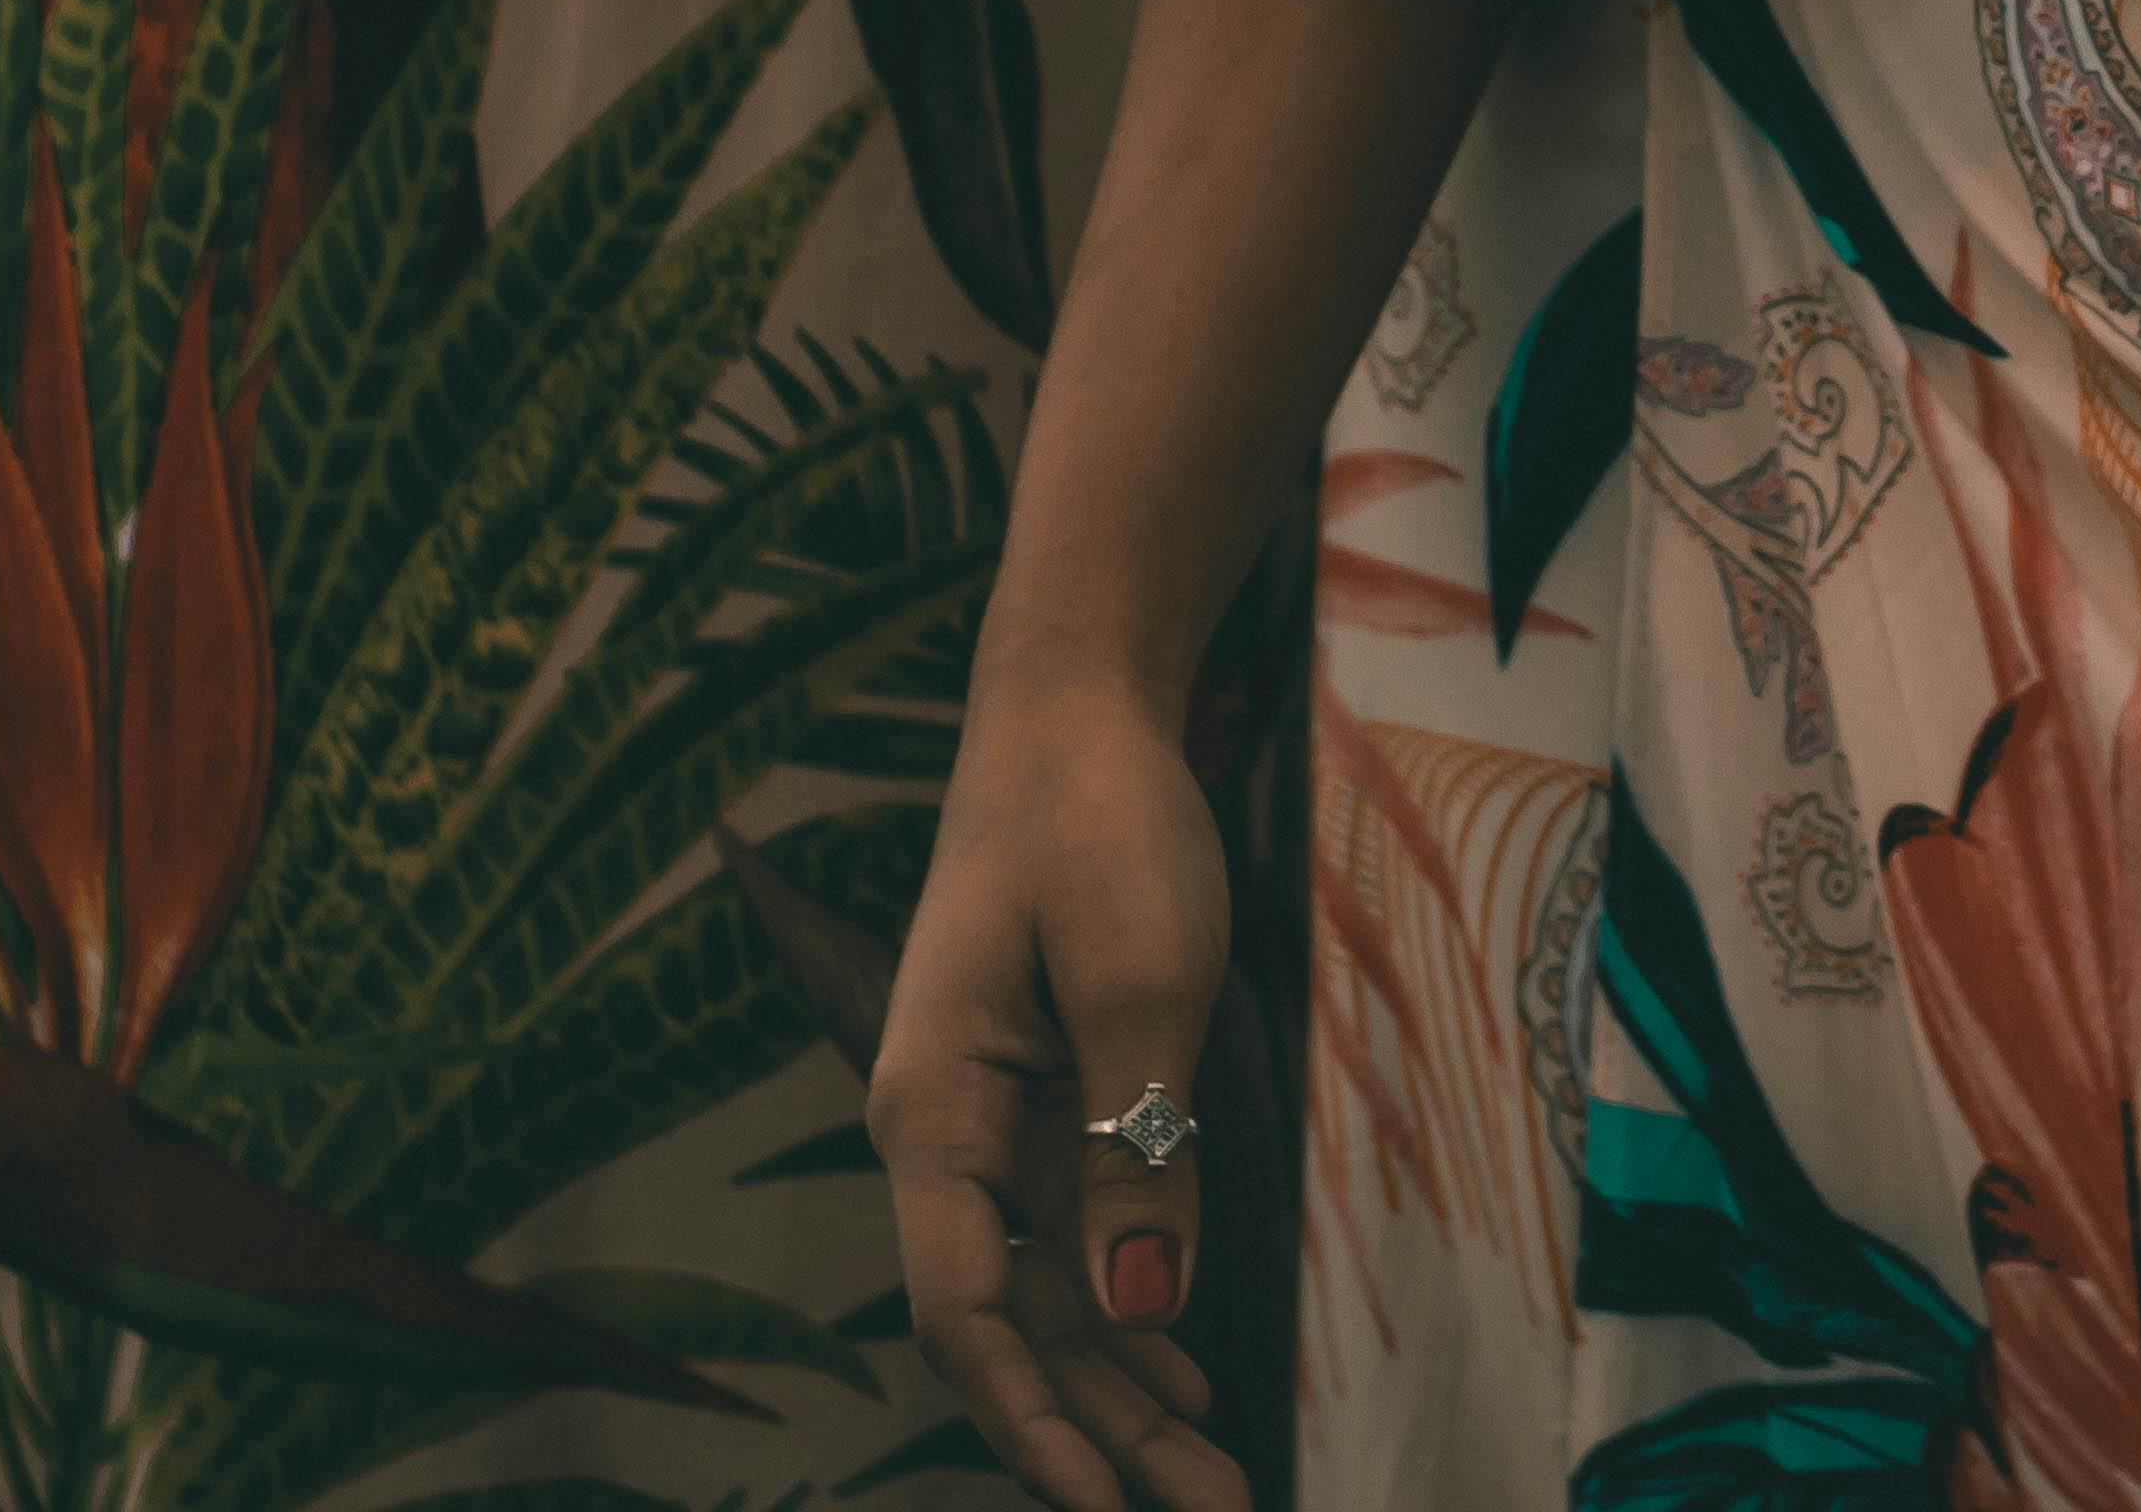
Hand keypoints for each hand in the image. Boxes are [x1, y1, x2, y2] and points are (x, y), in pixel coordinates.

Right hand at [870, 688, 1245, 1511]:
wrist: (1079, 708)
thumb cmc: (1099, 824)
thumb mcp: (1140, 988)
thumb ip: (1134, 1155)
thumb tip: (1134, 1313)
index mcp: (932, 1113)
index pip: (966, 1310)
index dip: (1034, 1417)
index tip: (1104, 1506)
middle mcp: (944, 1133)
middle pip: (1013, 1321)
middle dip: (1100, 1430)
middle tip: (1208, 1507)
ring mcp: (995, 1118)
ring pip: (1049, 1287)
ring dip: (1122, 1384)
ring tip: (1207, 1472)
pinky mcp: (1047, 1094)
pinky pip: (1076, 1229)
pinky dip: (1127, 1304)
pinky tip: (1177, 1369)